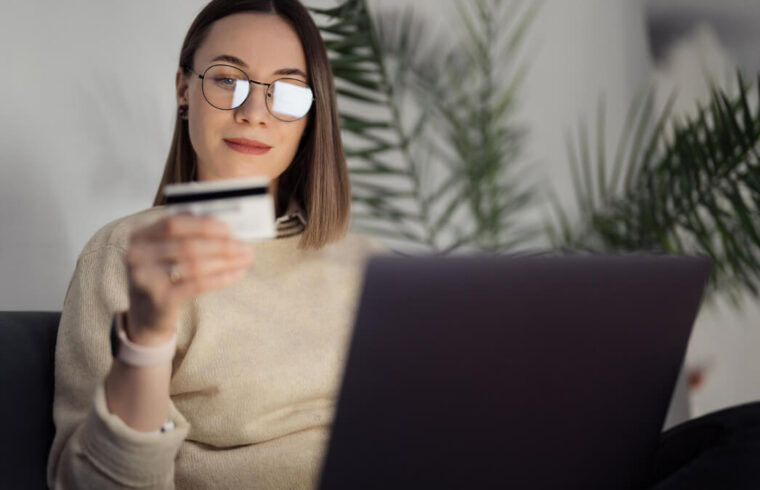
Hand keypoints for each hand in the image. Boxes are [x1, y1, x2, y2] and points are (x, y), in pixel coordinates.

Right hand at [124, 213, 251, 344]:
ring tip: (246, 259)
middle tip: (246, 247)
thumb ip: (186, 236)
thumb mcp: (164, 253)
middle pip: (188, 245)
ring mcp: (146, 279)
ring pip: (195, 265)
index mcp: (140, 236)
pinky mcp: (159, 299)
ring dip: (226, 261)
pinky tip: (237, 274)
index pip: (174, 223)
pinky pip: (197, 285)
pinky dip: (221, 278)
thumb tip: (224, 226)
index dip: (204, 224)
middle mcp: (137, 255)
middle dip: (222, 245)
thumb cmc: (162, 278)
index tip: (229, 229)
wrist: (145, 317)